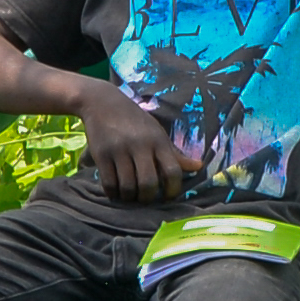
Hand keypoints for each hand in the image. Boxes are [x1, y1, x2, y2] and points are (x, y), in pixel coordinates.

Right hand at [73, 82, 194, 201]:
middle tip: (145, 198)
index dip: (173, 190)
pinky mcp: (101, 155)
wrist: (102, 102)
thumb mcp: (157, 133)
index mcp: (158, 140)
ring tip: (130, 196)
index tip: (168, 196)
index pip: (173, 171)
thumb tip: (198, 167)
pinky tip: (116, 192)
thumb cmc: (135, 121)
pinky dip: (113, 193)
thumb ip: (174, 153)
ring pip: (128, 186)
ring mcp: (119, 150)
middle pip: (148, 183)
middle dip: (148, 197)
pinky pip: (109, 183)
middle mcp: (140, 145)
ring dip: (129, 197)